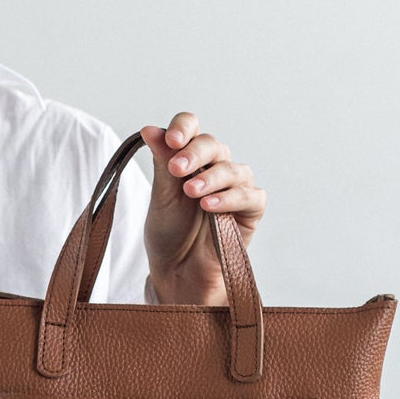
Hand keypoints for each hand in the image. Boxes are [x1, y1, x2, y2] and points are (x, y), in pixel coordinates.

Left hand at [139, 112, 266, 305]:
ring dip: (212, 178)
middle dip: (195, 154)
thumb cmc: (169, 233)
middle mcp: (215, 167)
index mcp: (190, 158)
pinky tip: (210, 206)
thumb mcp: (161, 196)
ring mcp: (235, 188)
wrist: (177, 271)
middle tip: (176, 170)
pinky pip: (250, 196)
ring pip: (234, 170)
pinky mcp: (250, 211)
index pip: (192, 128)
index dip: (184, 127)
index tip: (170, 139)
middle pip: (213, 145)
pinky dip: (231, 199)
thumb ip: (161, 163)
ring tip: (192, 192)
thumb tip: (149, 128)